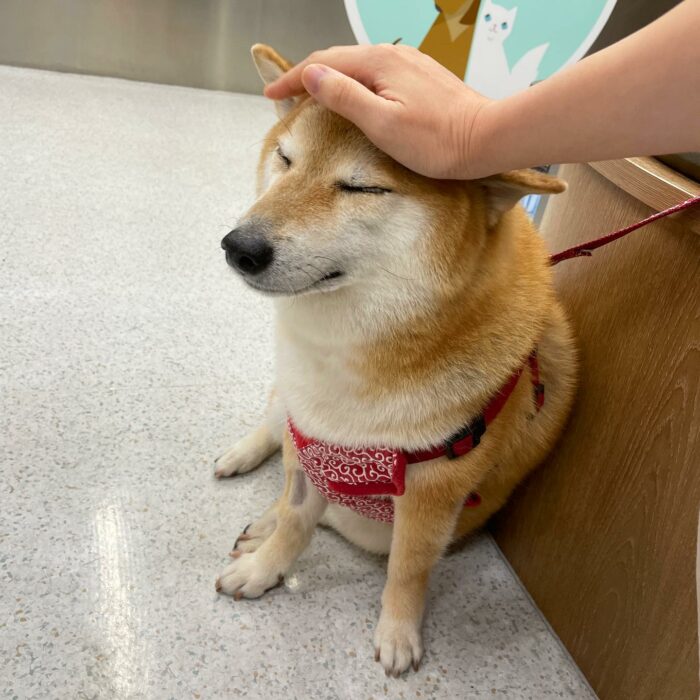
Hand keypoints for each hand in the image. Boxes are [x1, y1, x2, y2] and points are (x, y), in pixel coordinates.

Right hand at [264, 44, 493, 179]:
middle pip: (339, 59)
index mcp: (379, 63)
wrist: (487, 139)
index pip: (323, 63)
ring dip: (331, 79)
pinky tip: (352, 99)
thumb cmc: (437, 140)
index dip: (292, 79)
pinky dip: (354, 84)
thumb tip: (312, 75)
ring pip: (358, 66)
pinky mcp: (420, 79)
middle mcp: (393, 55)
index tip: (270, 94)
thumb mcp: (382, 124)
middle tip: (284, 96)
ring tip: (311, 98)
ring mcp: (409, 65)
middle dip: (307, 75)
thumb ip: (345, 97)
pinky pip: (376, 74)